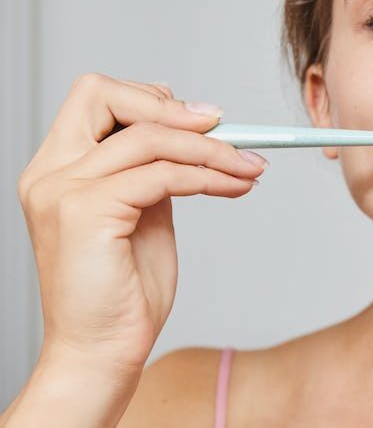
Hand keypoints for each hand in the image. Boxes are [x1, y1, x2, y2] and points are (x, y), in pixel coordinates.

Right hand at [16, 73, 267, 374]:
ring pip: (149, 137)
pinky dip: (209, 176)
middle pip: (103, 93)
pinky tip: (235, 187)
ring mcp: (62, 191)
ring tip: (250, 166)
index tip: (203, 118)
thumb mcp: (143, 211)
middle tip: (225, 128)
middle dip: (173, 107)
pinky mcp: (86, 213)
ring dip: (213, 148)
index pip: (96, 96)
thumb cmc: (123, 289)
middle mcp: (50, 172)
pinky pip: (163, 175)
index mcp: (58, 167)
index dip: (151, 98)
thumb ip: (153, 168)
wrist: (102, 352)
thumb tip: (188, 127)